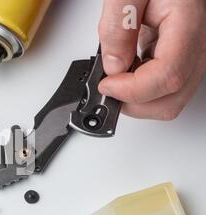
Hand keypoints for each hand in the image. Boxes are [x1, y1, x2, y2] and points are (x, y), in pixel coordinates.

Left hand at [98, 0, 205, 119]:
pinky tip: (127, 70)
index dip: (132, 90)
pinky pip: (162, 90)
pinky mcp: (180, 61)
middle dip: (132, 102)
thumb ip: (118, 26)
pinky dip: (139, 90)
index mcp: (187, 24)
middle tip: (107, 85)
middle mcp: (197, 45)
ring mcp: (191, 56)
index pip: (167, 76)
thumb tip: (113, 66)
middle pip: (170, 100)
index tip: (106, 84)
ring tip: (116, 75)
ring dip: (136, 99)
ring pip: (168, 101)